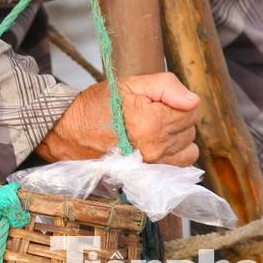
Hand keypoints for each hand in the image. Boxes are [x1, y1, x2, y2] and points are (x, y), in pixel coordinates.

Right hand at [35, 72, 199, 166]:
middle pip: (190, 129)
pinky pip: (179, 168)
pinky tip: (156, 147)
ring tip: (153, 130)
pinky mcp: (147, 178)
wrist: (68, 132)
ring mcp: (152, 167)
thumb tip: (194, 101)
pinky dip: (174, 157)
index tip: (158, 101)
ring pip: (188, 149)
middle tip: (151, 112)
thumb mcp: (130, 84)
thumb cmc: (97, 106)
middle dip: (176, 118)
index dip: (176, 101)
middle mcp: (156, 149)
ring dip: (177, 139)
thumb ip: (166, 87)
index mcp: (153, 122)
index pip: (191, 110)